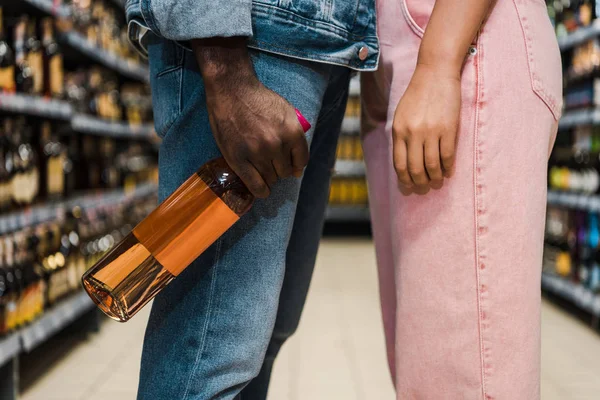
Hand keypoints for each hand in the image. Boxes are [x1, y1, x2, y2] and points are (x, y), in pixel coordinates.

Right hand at [192, 38, 307, 197]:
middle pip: (285, 172)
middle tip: (272, 164)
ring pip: (271, 179)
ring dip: (269, 177)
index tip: (291, 166)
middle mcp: (277, 144)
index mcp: (292, 132)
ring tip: (263, 170)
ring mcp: (257, 153)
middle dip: (280, 169)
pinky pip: (255, 185)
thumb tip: (298, 167)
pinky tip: (262, 190)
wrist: (232, 90)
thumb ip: (295, 136)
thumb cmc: (259, 99)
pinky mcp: (238, 159)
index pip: (302, 161)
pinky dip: (261, 191)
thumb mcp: (287, 112)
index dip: (296, 165)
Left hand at [392, 63, 460, 191]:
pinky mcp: (448, 128)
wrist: (435, 73)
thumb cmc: (418, 94)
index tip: (409, 186)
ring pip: (432, 165)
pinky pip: (447, 155)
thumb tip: (405, 161)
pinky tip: (448, 170)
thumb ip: (402, 136)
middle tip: (425, 186)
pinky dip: (447, 167)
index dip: (404, 179)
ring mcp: (431, 131)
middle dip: (420, 182)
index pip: (399, 164)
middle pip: (415, 168)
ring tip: (437, 180)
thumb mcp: (401, 115)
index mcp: (399, 131)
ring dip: (435, 177)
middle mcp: (413, 133)